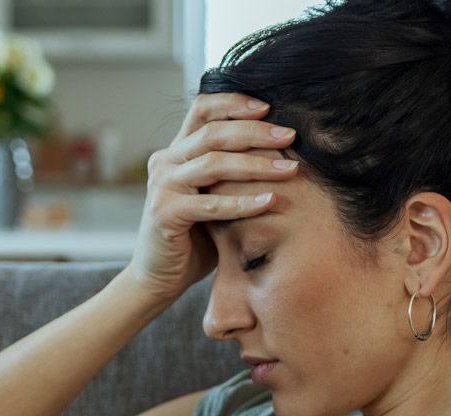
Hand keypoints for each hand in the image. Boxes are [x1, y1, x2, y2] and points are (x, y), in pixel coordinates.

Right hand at [127, 92, 299, 302]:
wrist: (160, 277)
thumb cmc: (196, 238)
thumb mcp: (214, 197)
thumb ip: (232, 174)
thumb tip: (282, 150)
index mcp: (176, 151)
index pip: (202, 109)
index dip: (234, 102)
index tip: (269, 107)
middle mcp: (165, 162)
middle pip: (213, 132)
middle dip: (256, 131)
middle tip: (290, 136)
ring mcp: (162, 186)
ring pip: (213, 163)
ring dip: (256, 164)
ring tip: (289, 169)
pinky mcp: (164, 214)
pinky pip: (211, 204)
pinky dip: (243, 203)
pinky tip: (270, 201)